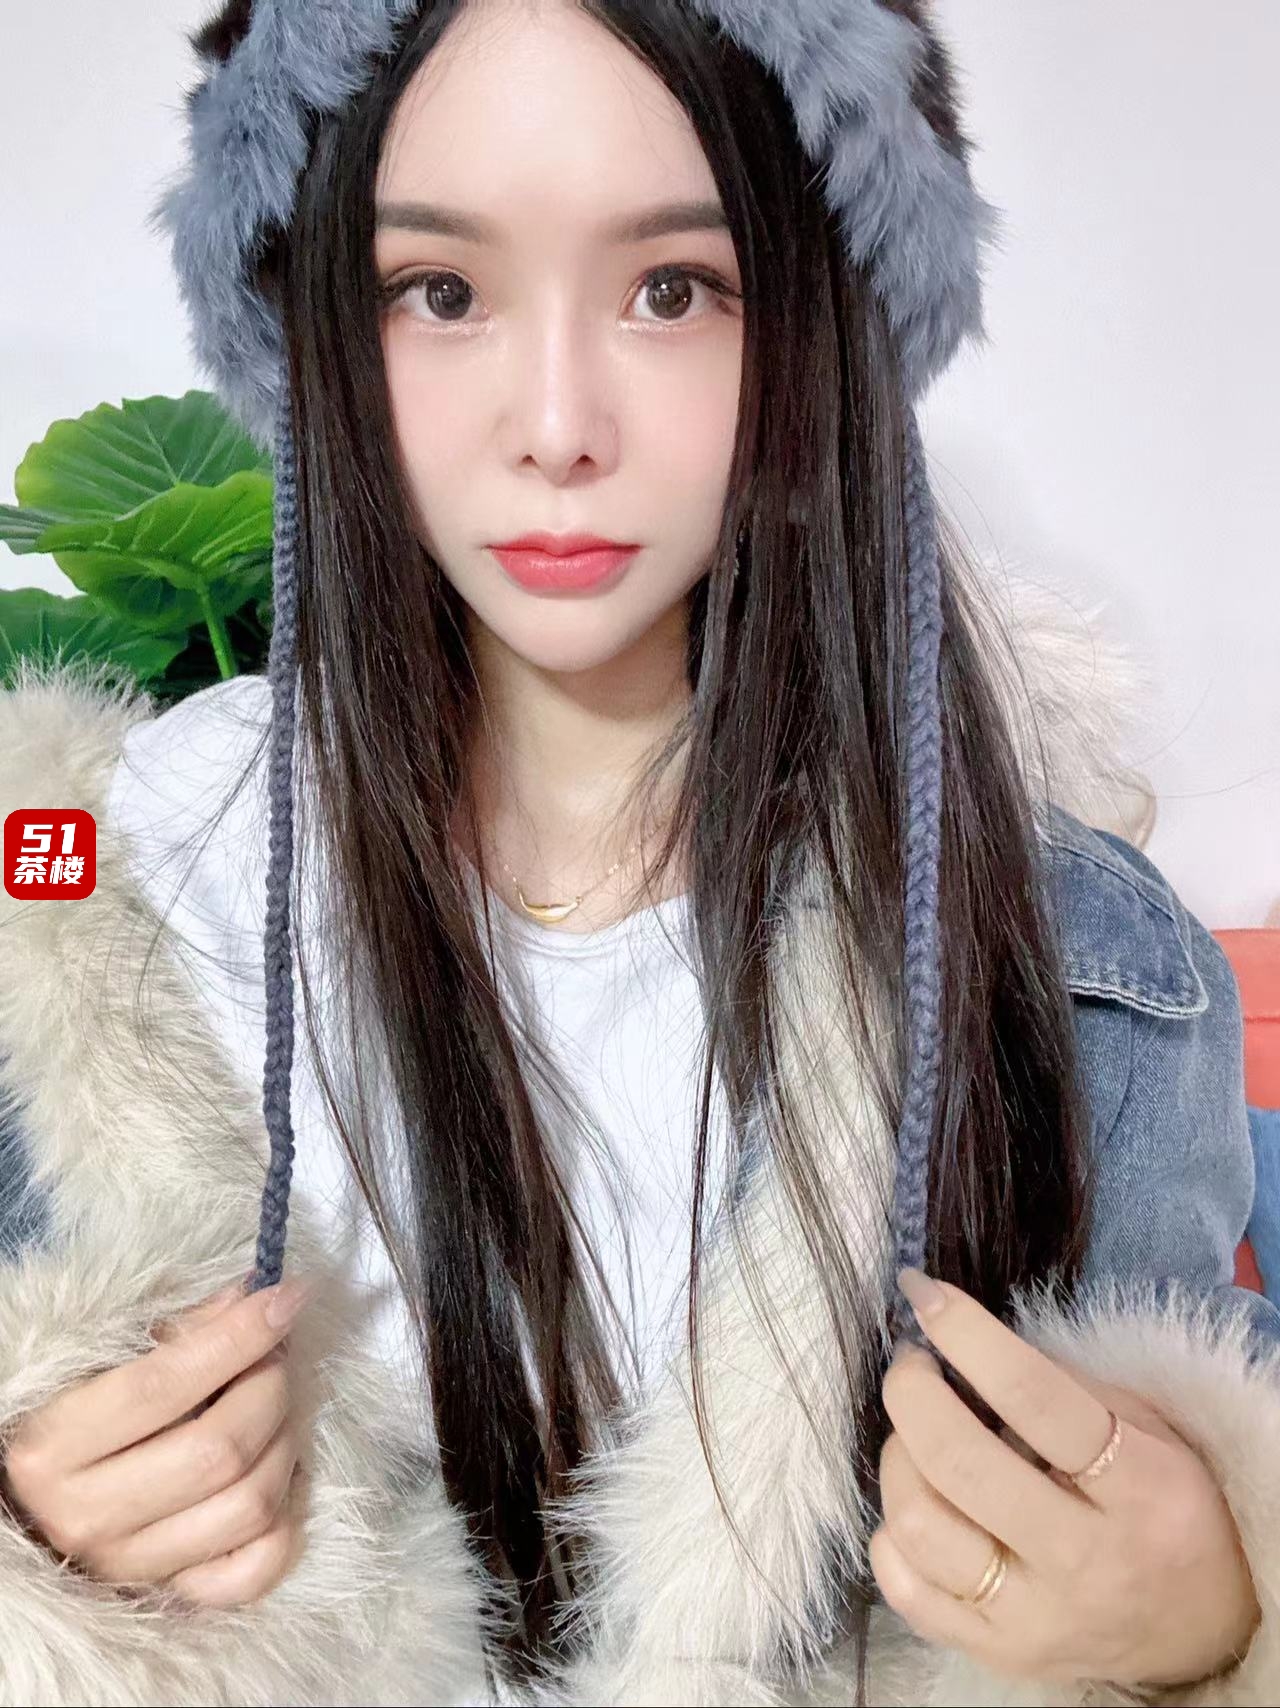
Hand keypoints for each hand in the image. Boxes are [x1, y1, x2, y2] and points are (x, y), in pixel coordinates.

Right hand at [1, 1276, 310, 1607]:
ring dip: (285, 1442)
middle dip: (269, 1387)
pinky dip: (285, 1518)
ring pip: (250, 1506)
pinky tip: (280, 1472)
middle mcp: (86, 1516)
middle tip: (277, 1354)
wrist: (37, 1499)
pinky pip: (254, 1569)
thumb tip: (254, 1299)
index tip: (284, 1298)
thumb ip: (179, 1327)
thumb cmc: (77, 1411)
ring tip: (279, 1406)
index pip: (163, 1386)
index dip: (237, 1337)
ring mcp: (129, 1564)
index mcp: (54, 1447)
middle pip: (220, 1450)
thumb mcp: (106, 1360)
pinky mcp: (167, 1593)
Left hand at [870, 1270, 1261, 1689]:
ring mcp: (1035, 1618)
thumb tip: (961, 1338)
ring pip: (920, 1527)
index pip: (1036, 1400)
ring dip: (897, 1457)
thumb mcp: (1148, 1429)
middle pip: (959, 1464)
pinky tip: (920, 1500)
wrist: (1201, 1628)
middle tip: (914, 1365)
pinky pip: (905, 1589)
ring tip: (914, 1433)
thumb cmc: (1165, 1506)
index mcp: (1140, 1491)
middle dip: (912, 1392)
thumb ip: (1063, 1384)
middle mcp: (1084, 1562)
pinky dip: (891, 1532)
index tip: (925, 1294)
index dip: (967, 1335)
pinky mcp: (996, 1654)